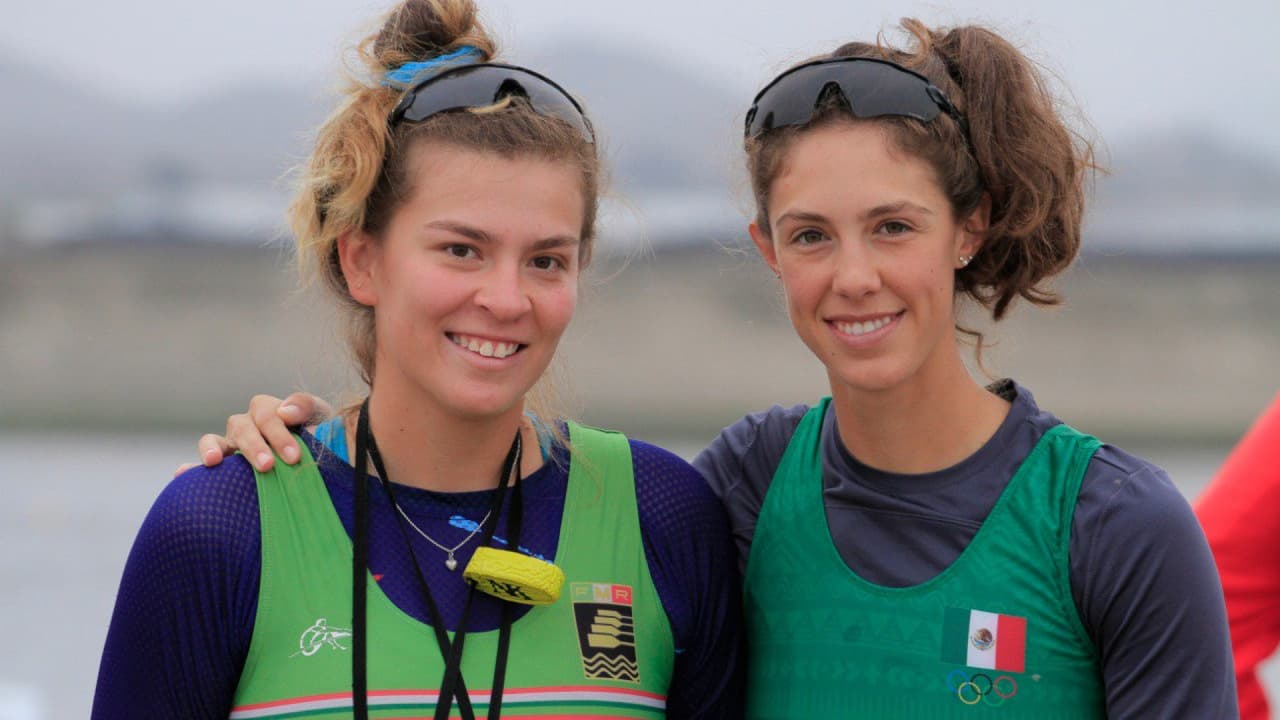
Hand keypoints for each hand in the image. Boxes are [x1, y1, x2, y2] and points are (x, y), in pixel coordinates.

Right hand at [178, 393, 331, 474]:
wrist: (321, 463)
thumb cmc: (321, 437)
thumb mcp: (322, 417)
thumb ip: (306, 406)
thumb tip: (285, 411)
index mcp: (270, 411)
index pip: (265, 411)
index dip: (277, 432)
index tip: (293, 456)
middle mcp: (247, 425)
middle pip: (241, 426)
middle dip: (254, 445)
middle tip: (268, 466)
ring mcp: (231, 446)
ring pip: (213, 439)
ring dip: (212, 449)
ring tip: (213, 462)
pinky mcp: (222, 468)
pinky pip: (200, 466)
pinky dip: (191, 469)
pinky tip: (183, 474)